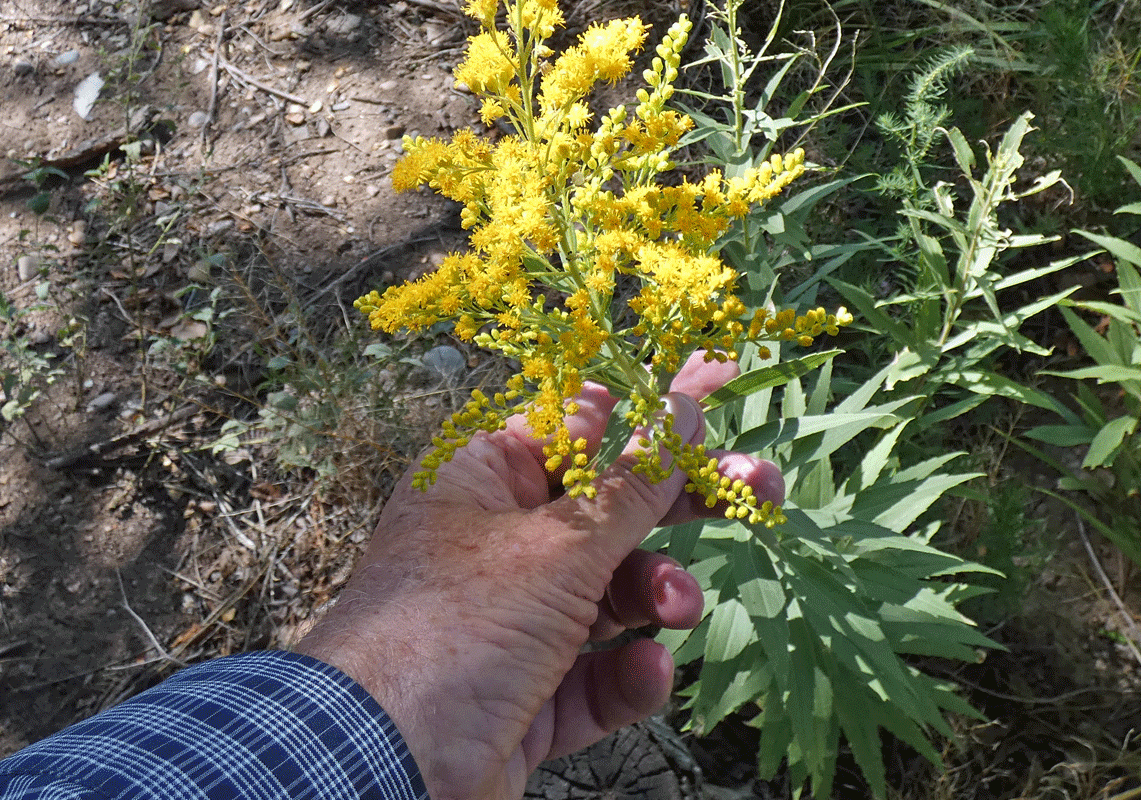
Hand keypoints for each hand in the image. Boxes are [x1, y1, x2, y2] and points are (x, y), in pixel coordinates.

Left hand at [291, 351, 783, 799]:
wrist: (379, 767)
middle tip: (761, 491)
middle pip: (608, 510)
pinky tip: (644, 672)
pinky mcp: (525, 696)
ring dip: (654, 597)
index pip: (576, 423)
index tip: (721, 380)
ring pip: (611, 594)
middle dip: (681, 506)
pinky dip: (626, 675)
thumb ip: (631, 487)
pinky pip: (596, 674)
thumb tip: (680, 411)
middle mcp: (493, 542)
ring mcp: (510, 624)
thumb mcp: (557, 546)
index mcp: (480, 478)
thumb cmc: (453, 629)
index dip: (648, 406)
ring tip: (675, 609)